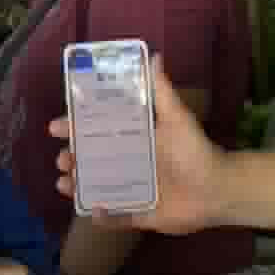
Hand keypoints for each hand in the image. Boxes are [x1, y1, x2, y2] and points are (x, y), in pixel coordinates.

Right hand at [50, 58, 227, 235]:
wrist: (218, 190)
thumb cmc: (197, 152)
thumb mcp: (178, 120)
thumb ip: (162, 92)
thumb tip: (155, 57)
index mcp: (134, 139)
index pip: (98, 130)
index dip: (74, 127)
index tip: (55, 127)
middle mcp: (129, 163)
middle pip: (91, 160)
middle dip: (71, 159)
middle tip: (62, 159)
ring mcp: (133, 189)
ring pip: (96, 188)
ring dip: (77, 186)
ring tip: (65, 184)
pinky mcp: (141, 213)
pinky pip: (116, 217)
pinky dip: (102, 216)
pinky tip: (92, 210)